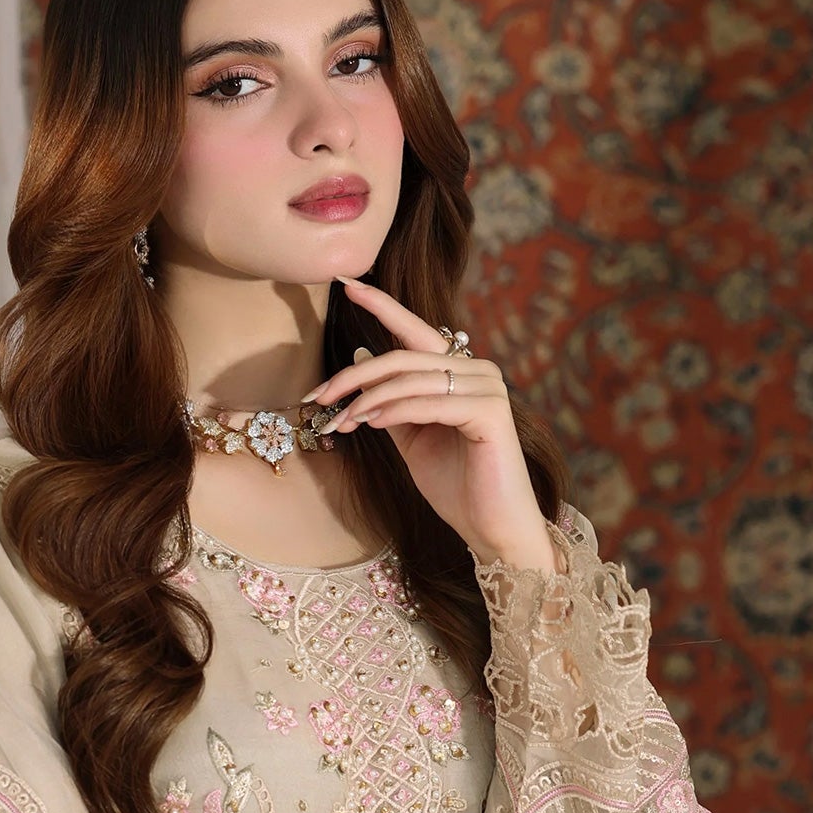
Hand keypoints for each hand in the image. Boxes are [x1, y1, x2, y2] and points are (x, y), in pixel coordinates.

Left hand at [304, 277, 560, 572]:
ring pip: (412, 379)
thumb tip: (362, 354)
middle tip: (320, 396)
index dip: (381, 305)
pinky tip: (370, 423)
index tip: (346, 282)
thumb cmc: (456, 487)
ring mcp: (488, 389)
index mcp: (461, 372)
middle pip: (404, 357)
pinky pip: (430, 403)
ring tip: (340, 420)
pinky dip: (395, 411)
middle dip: (355, 376)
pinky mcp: (491, 413)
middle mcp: (478, 371)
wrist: (493, 530)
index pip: (415, 331)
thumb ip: (390, 400)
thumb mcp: (412, 439)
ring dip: (368, 400)